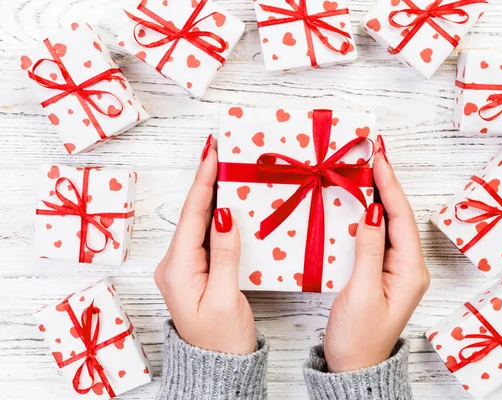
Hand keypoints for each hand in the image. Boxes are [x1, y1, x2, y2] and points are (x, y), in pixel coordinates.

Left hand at [154, 136, 255, 354]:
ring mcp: (183, 267)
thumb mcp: (225, 297)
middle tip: (221, 151)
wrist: (217, 367)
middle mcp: (174, 264)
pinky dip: (216, 216)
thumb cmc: (221, 338)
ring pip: (199, 223)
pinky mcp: (195, 270)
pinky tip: (227, 202)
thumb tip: (225, 214)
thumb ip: (225, 255)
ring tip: (226, 168)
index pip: (192, 215)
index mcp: (178, 269)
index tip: (212, 152)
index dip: (203, 181)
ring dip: (212, 196)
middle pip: (192, 214)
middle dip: (206, 181)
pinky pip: (205, 236)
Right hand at [324, 135, 429, 371]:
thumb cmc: (358, 337)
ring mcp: (397, 270)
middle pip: (399, 217)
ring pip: (390, 224)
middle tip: (373, 153)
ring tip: (368, 169)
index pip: (401, 218)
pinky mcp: (383, 273)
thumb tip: (372, 211)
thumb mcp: (361, 292)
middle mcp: (409, 267)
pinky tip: (362, 202)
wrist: (355, 369)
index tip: (378, 157)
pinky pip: (379, 237)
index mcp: (410, 271)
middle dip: (386, 184)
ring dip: (379, 196)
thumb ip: (368, 250)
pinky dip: (371, 216)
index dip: (389, 185)